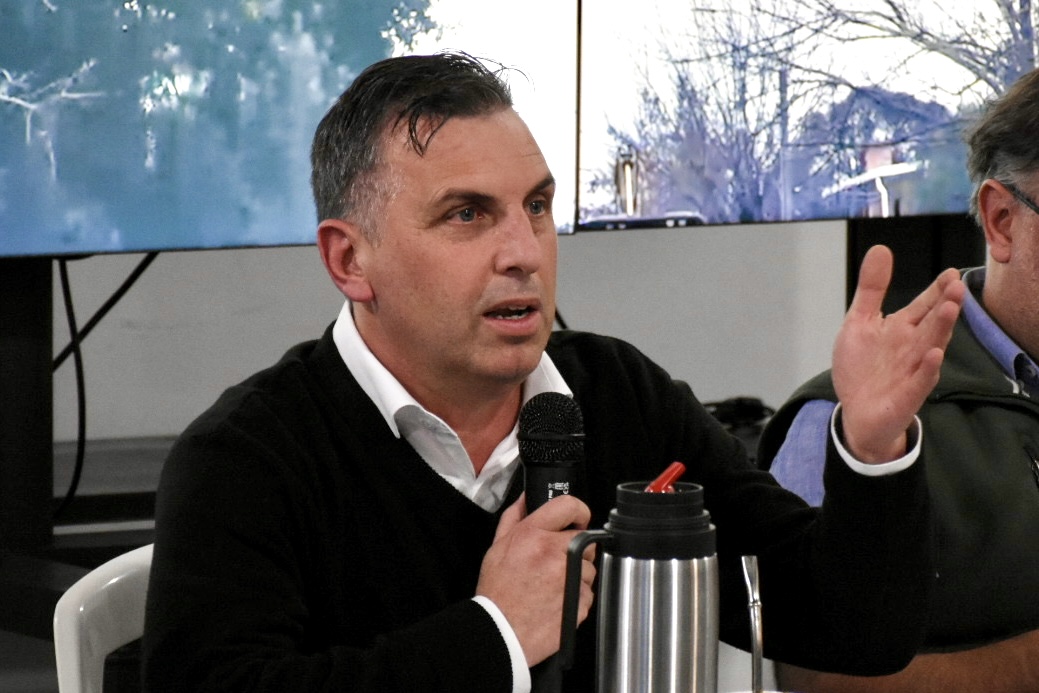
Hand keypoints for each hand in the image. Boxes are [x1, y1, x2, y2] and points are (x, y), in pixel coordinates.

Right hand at [475, 494, 595, 665]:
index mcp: (533, 535)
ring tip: (552, 586)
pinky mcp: (579, 602)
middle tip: (556, 563)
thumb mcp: (497, 547)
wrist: (500, 631)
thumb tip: (526, 498)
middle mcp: (553, 553)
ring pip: (589, 569)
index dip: (578, 511)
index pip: (568, 505)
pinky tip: (557, 601)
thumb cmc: (497, 592)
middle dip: (576, 550)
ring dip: (577, 575)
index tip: (578, 519)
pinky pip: (588, 593)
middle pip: (586, 540)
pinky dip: (577, 597)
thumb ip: (514, 517)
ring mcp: (569, 578)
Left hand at [833, 245, 964, 461]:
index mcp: (902, 328)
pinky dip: (928, 369)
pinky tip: (934, 355)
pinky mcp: (907, 394)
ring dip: (942, 330)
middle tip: (957, 286)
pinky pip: (921, 380)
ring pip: (931, 346)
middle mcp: (913, 346)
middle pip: (932, 323)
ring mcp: (913, 370)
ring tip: (950, 309)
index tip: (950, 273)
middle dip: (945, 305)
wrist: (856, 412)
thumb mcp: (858, 322)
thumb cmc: (861, 366)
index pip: (924, 305)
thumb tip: (881, 249)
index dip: (936, 290)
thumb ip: (871, 289)